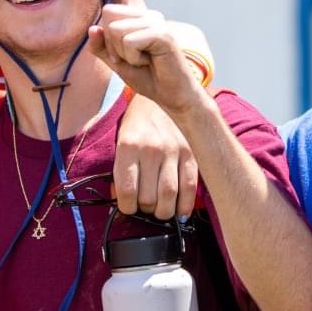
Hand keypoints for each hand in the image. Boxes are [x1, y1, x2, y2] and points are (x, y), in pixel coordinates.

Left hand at [86, 0, 206, 117]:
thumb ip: (101, 47)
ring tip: (141, 61)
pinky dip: (131, 58)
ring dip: (121, 54)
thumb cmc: (146, 77)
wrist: (171, 95)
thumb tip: (93, 29)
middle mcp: (147, 14)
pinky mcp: (162, 34)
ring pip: (114, 29)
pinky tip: (148, 62)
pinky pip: (129, 41)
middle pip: (106, 15)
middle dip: (110, 44)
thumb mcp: (116, 63)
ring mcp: (156, 22)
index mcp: (137, 17)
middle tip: (131, 58)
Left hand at [115, 93, 199, 218]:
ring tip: (160, 210)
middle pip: (149, 198)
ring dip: (164, 212)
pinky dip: (185, 206)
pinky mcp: (191, 154)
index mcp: (129, 146)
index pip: (127, 191)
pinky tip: (179, 211)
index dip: (126, 207)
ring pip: (169, 197)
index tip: (129, 207)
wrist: (162, 99)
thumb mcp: (121, 143)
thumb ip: (120, 172)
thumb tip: (121, 201)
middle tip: (145, 207)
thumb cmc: (138, 125)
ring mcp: (174, 151)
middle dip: (145, 210)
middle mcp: (151, 149)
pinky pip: (190, 187)